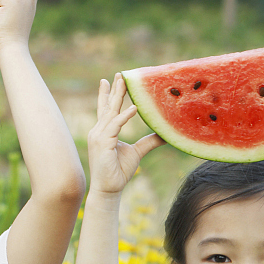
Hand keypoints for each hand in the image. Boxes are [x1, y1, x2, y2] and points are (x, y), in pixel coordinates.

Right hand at [87, 74, 164, 194]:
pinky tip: (134, 108)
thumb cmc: (118, 172)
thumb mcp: (137, 152)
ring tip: (124, 82)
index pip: (106, 110)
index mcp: (104, 132)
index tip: (109, 80)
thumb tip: (164, 134)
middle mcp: (98, 131)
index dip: (107, 95)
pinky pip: (115, 126)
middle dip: (113, 90)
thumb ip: (149, 141)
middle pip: (107, 107)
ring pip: (110, 112)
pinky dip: (125, 116)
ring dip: (118, 96)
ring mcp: (98, 136)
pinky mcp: (102, 143)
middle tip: (119, 74)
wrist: (108, 189)